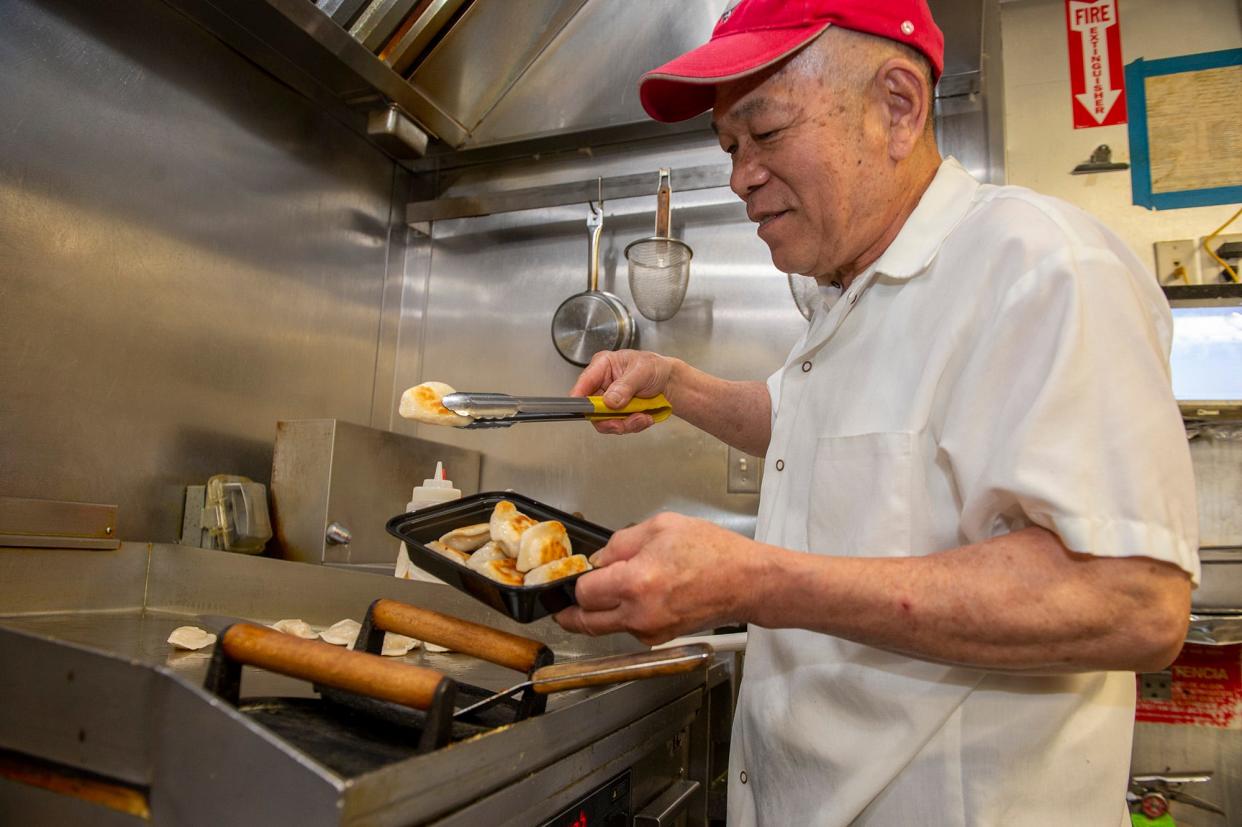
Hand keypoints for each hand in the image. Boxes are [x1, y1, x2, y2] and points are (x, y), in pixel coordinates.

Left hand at [555, 512, 758, 643]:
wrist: (747, 582)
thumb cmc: (713, 552)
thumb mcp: (662, 527)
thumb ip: (621, 543)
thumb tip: (598, 560)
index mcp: (636, 583)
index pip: (583, 592)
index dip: (576, 580)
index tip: (578, 572)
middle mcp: (639, 614)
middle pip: (586, 622)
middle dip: (571, 611)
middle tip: (562, 602)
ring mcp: (650, 631)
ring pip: (607, 627)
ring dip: (600, 612)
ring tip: (607, 590)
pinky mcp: (660, 639)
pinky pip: (629, 629)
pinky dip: (623, 616)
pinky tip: (636, 596)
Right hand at [570, 350, 674, 434]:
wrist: (669, 383)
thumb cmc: (655, 368)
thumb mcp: (643, 371)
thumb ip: (625, 385)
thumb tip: (609, 400)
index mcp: (602, 366)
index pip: (584, 383)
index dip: (580, 399)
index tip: (589, 411)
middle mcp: (601, 384)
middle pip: (591, 408)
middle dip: (609, 419)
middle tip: (625, 422)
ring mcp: (608, 401)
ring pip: (604, 421)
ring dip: (625, 424)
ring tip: (642, 417)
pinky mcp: (616, 413)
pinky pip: (618, 426)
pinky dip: (632, 425)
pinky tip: (644, 417)